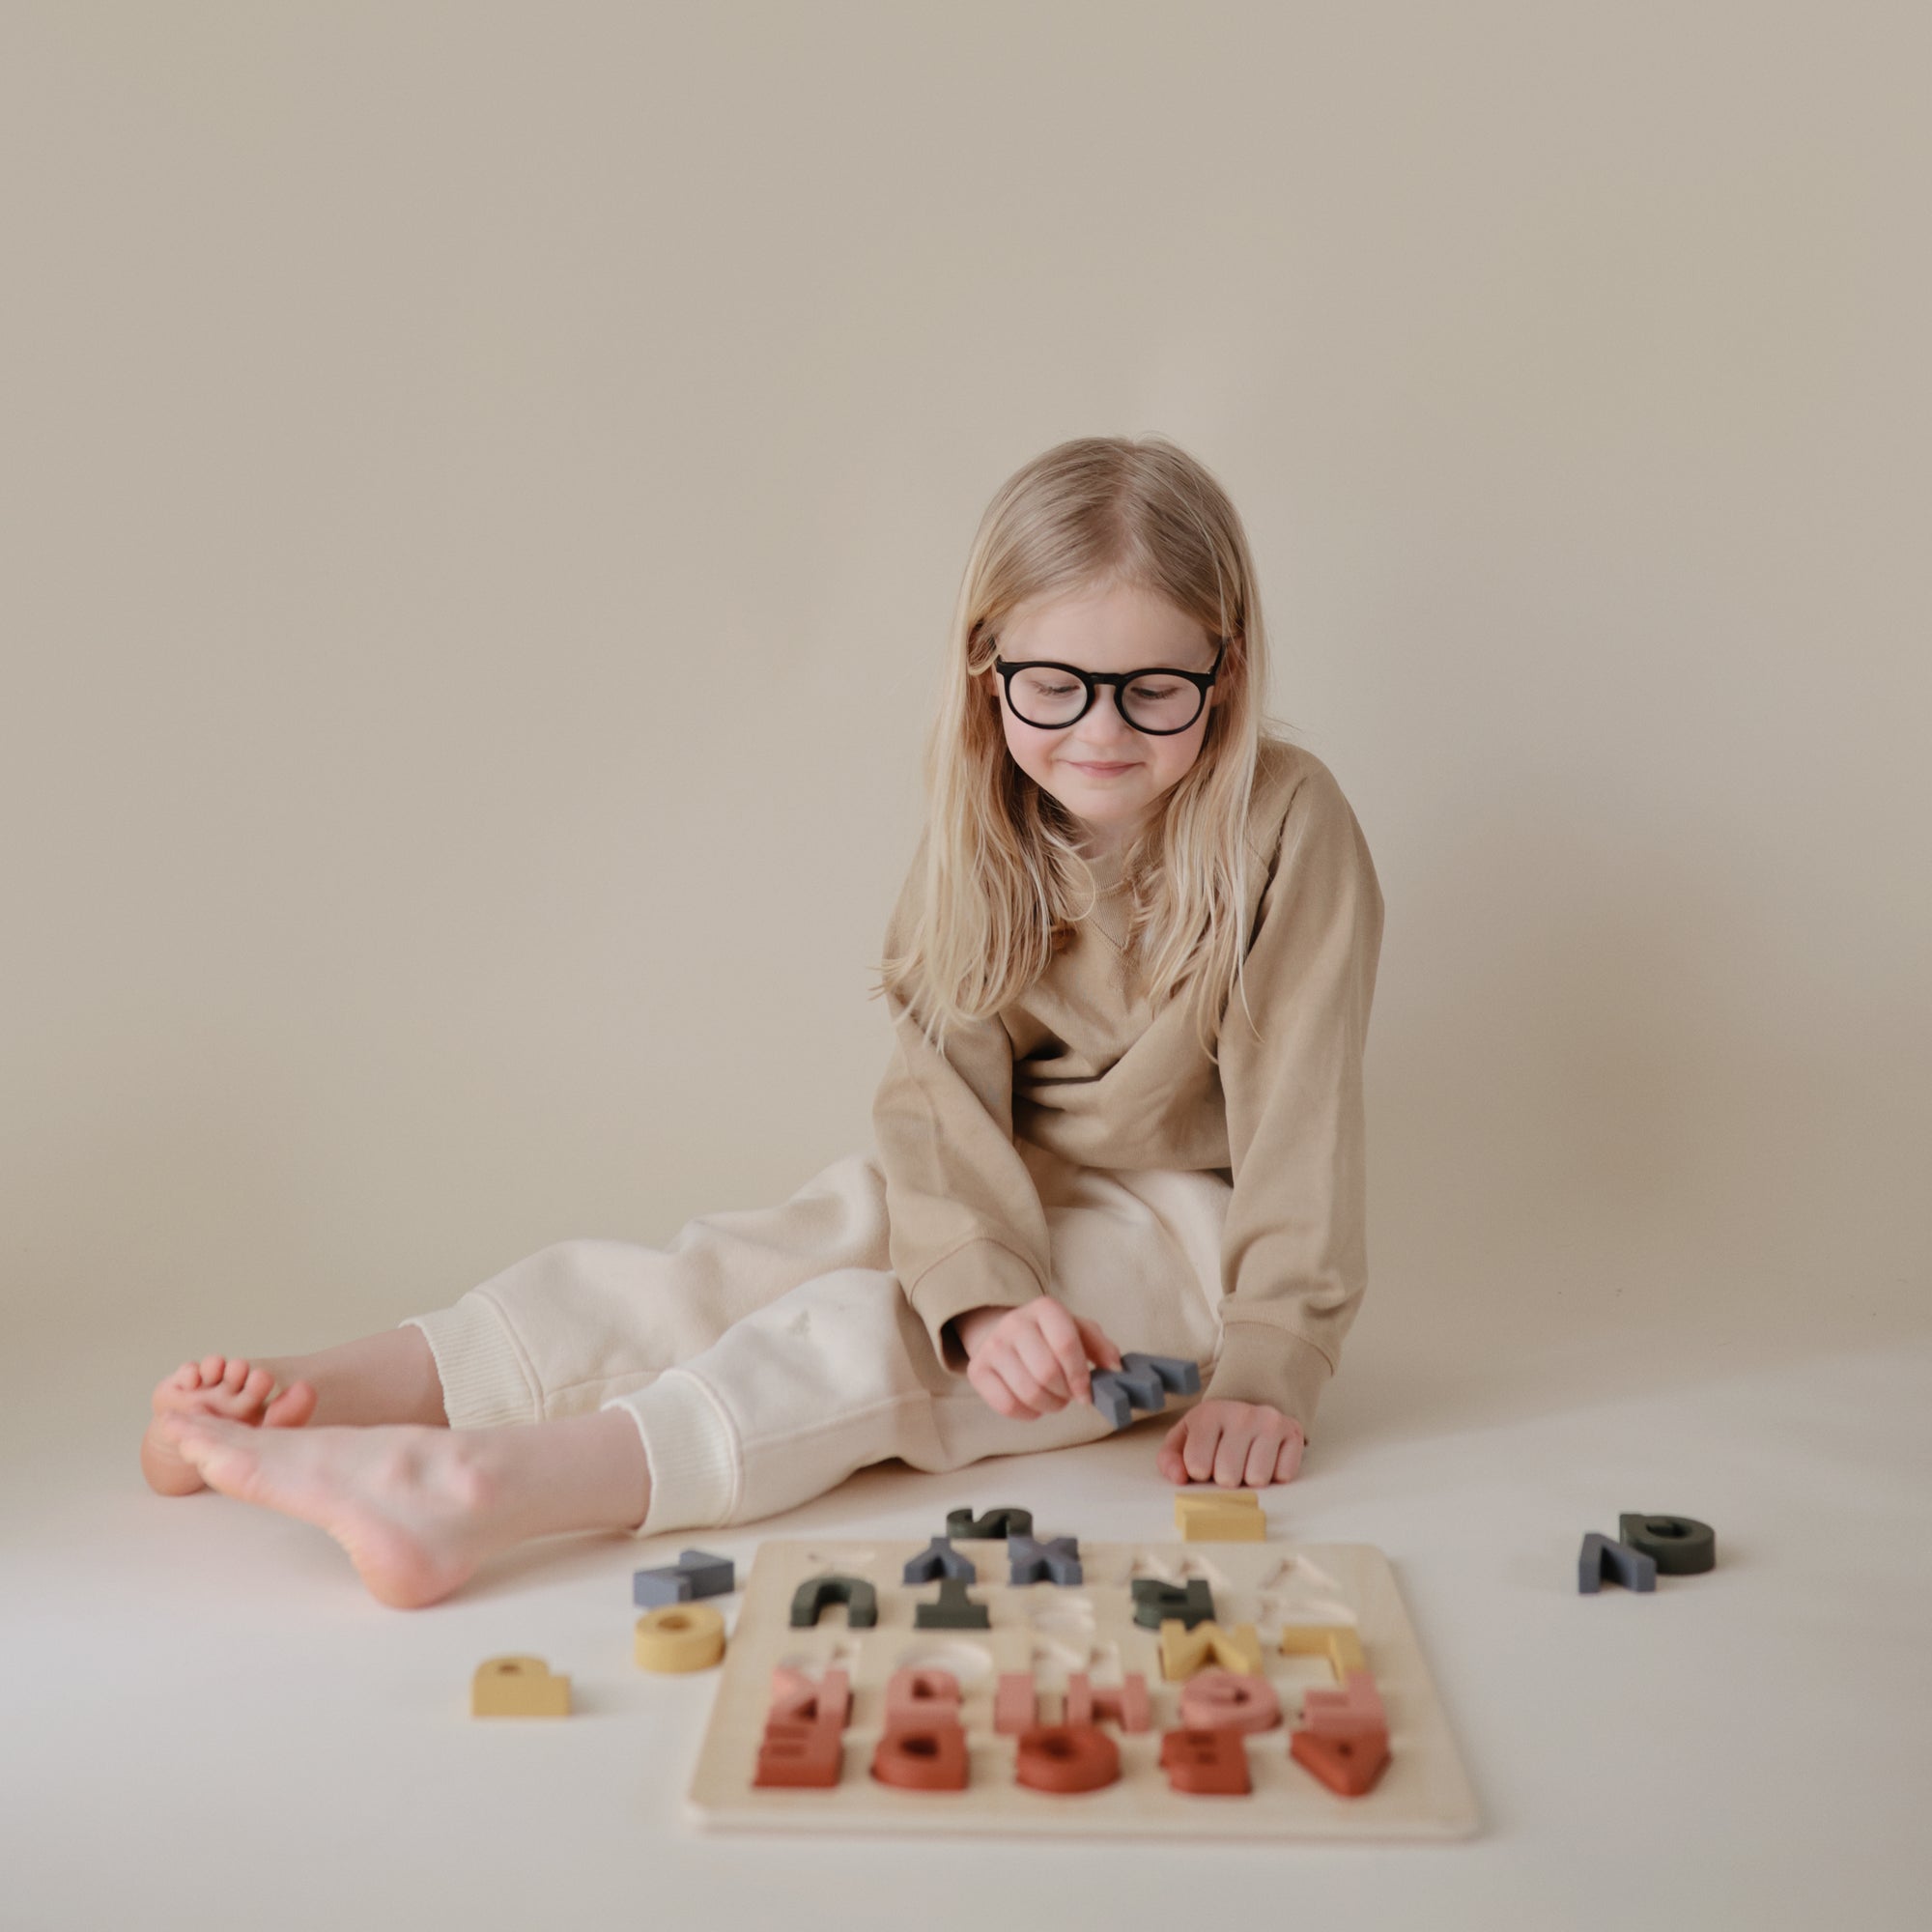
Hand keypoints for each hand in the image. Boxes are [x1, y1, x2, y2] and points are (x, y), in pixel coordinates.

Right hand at [954, 1300, 1123, 1420]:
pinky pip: (1007, 1405)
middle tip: (1069, 1395)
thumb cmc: (1050, 1336)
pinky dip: (1027, 1413)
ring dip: (1049, 1405)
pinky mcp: (977, 1370)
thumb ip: (1102, 1347)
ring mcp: (992, 1346)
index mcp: (1045, 1308)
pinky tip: (1033, 1404)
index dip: (1081, 1376)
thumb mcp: (1079, 1331)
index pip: (1067, 1345)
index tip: (1087, 1394)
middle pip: (1047, 1373)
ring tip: (1053, 1399)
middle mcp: (1014, 1322)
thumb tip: (1116, 1369)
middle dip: (1065, 1394)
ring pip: (1028, 1392)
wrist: (1004, 1332)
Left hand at [1156, 1398, 1305, 1487]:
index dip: (1199, 1472)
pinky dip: (1274, 1474)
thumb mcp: (1185, 1439)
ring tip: (1246, 1461)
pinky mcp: (1294, 1432)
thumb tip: (1178, 1478)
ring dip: (1250, 1479)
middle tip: (1228, 1463)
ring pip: (1257, 1479)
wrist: (1250, 1411)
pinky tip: (1267, 1459)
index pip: (1197, 1466)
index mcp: (1209, 1413)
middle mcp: (1241, 1414)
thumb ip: (1170, 1459)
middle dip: (1226, 1478)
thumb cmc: (1214, 1433)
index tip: (1204, 1462)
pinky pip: (1283, 1475)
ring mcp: (1270, 1422)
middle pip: (1228, 1477)